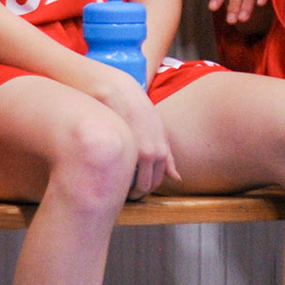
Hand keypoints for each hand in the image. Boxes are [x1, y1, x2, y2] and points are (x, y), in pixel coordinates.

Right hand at [94, 69, 180, 197]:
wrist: (117, 91)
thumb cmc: (136, 110)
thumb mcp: (157, 130)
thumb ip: (167, 155)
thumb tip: (177, 178)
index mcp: (162, 150)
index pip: (156, 182)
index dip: (145, 188)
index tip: (134, 188)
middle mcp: (153, 153)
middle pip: (145, 186)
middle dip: (135, 193)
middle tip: (122, 192)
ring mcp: (137, 151)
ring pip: (133, 183)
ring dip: (125, 190)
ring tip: (114, 186)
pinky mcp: (122, 148)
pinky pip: (120, 173)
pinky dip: (115, 178)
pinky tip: (108, 174)